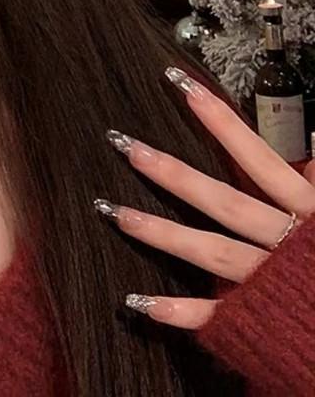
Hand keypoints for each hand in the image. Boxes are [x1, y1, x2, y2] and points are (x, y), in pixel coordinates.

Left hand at [94, 65, 314, 329]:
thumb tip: (311, 136)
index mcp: (311, 213)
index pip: (259, 159)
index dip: (221, 122)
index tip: (181, 85)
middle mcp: (287, 244)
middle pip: (222, 202)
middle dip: (171, 173)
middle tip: (123, 144)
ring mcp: (271, 284)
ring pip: (211, 252)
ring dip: (160, 232)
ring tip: (112, 211)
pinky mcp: (264, 321)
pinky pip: (218, 316)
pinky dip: (180, 312)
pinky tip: (138, 301)